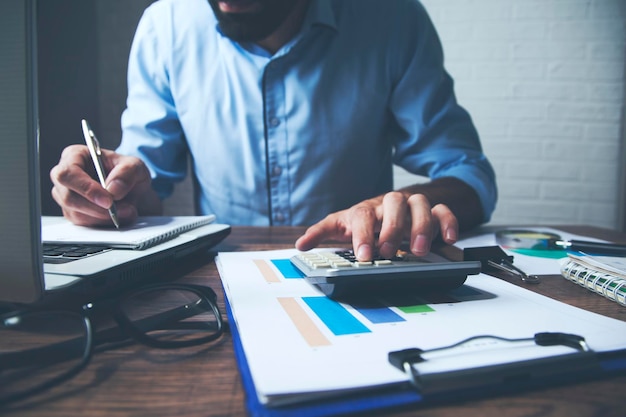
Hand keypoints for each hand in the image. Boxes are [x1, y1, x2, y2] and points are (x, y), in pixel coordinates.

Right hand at [50, 144, 161, 226]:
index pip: (67, 173)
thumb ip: (126, 173)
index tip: (107, 200)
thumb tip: (112, 189)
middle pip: (68, 197)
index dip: (85, 188)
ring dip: (104, 217)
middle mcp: (65, 177)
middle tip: (120, 210)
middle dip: (97, 208)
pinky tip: (118, 216)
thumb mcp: (135, 166)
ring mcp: (66, 197)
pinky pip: (84, 224)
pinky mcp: (73, 213)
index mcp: (74, 156)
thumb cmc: (128, 173)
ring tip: (127, 210)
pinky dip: (104, 223)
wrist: (133, 191)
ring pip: (76, 214)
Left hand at [295, 191, 458, 260]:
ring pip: (420, 204)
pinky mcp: (432, 210)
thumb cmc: (366, 220)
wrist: (392, 207)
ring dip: (421, 226)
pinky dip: (448, 222)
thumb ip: (322, 234)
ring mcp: (412, 205)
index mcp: (366, 209)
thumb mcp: (342, 225)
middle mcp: (390, 204)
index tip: (365, 255)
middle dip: (393, 228)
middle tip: (390, 252)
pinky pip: (443, 210)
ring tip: (418, 250)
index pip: (363, 215)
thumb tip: (300, 245)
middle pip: (394, 204)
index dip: (363, 234)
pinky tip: (449, 239)